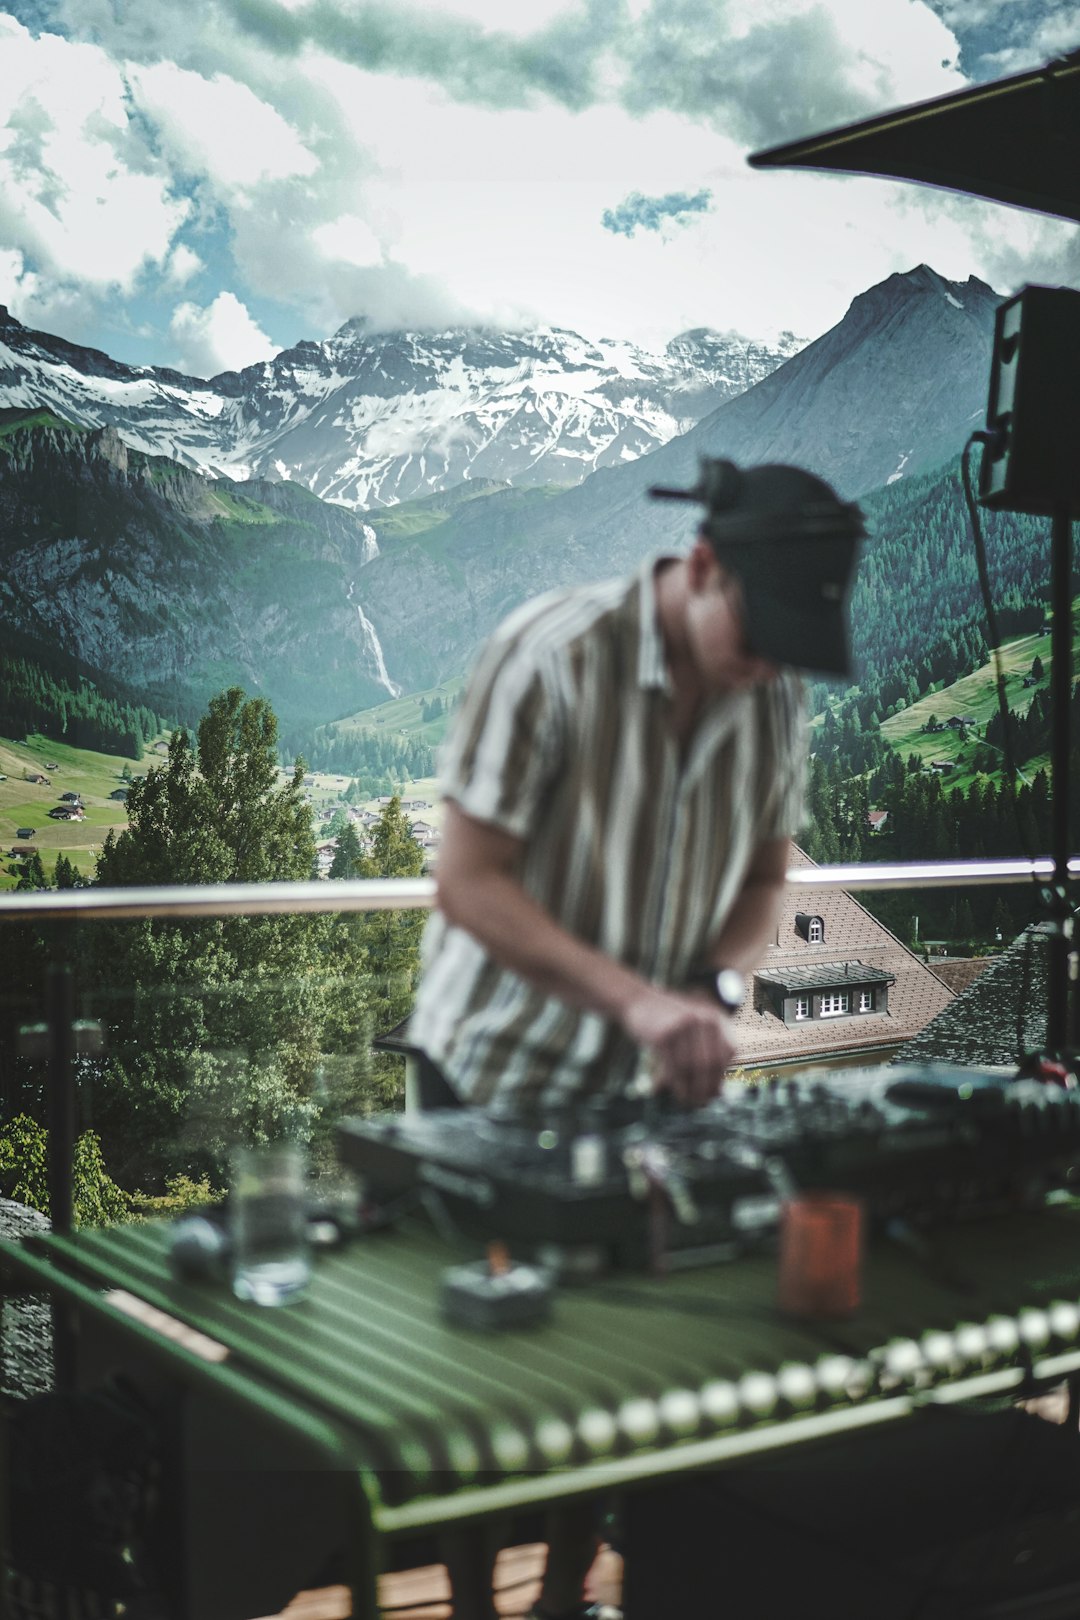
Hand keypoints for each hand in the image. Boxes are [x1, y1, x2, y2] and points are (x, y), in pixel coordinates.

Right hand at [621, 987, 736, 1106]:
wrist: (637, 1000)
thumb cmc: (667, 1021)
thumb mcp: (693, 1031)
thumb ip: (707, 1056)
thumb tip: (719, 1093)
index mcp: (716, 1016)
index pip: (729, 1051)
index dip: (722, 1074)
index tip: (715, 1092)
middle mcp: (703, 1019)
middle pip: (712, 1062)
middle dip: (707, 1087)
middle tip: (701, 1102)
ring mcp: (684, 1025)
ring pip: (692, 1068)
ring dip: (691, 1090)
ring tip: (687, 1101)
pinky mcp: (664, 1035)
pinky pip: (674, 1067)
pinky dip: (676, 1085)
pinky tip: (676, 1093)